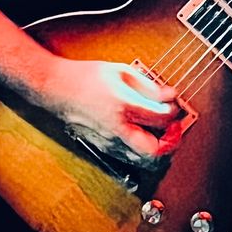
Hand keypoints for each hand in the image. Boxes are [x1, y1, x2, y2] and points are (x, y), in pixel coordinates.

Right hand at [41, 58, 185, 169]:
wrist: (57, 88)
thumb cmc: (85, 77)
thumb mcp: (121, 72)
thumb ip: (148, 86)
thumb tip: (169, 96)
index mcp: (123, 106)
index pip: (160, 118)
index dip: (173, 113)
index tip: (173, 106)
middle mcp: (116, 128)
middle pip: (153, 151)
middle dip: (170, 142)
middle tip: (173, 129)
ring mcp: (108, 141)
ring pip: (141, 159)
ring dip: (156, 147)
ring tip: (158, 131)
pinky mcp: (103, 146)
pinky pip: (128, 155)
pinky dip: (140, 148)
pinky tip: (141, 133)